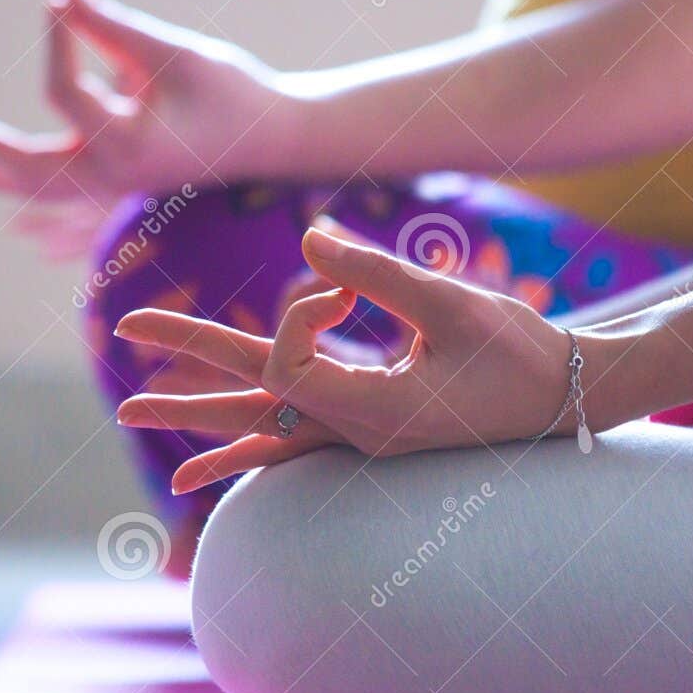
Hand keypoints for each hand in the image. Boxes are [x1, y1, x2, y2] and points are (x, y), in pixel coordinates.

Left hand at [0, 0, 292, 255]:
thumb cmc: (233, 92)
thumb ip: (115, 27)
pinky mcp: (115, 180)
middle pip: (26, 168)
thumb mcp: (174, 52)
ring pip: (34, 187)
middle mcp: (112, 176)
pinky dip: (18, 180)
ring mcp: (111, 186)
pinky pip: (53, 189)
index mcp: (126, 149)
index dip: (59, 37)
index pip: (64, 92)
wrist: (275, 139)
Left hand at [114, 224, 575, 492]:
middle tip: (120, 349)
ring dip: (200, 420)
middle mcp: (350, 435)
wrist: (572, 398)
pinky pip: (295, 441)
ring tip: (135, 413)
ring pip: (263, 430)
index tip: (343, 286)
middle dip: (182, 380)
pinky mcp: (375, 429)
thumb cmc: (519, 353)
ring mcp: (360, 438)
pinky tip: (213, 454)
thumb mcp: (448, 305)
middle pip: (247, 406)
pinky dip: (250, 447)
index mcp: (364, 414)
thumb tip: (306, 238)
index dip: (302, 311)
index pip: (289, 362)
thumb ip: (373, 273)